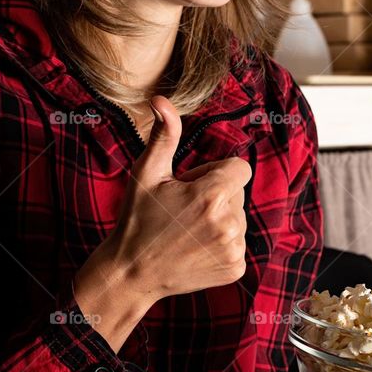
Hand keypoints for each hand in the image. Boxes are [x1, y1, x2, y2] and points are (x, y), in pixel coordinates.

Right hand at [78, 96, 252, 312]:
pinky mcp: (236, 268)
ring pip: (238, 217)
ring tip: (187, 231)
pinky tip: (195, 249)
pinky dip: (221, 243)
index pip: (239, 167)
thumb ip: (164, 136)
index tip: (193, 185)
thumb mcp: (147, 174)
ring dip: (219, 219)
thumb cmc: (137, 219)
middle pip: (238, 192)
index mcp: (211, 195)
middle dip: (217, 195)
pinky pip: (237, 242)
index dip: (215, 173)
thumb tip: (162, 99)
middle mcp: (229, 223)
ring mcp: (234, 249)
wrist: (132, 272)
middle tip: (184, 209)